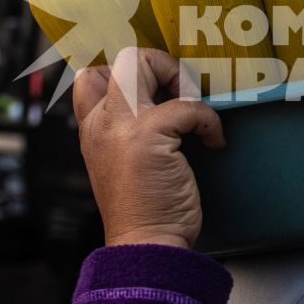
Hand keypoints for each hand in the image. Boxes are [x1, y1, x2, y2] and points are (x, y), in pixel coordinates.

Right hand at [72, 48, 222, 250]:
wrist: (146, 245)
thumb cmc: (145, 209)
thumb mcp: (122, 163)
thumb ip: (128, 131)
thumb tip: (166, 99)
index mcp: (92, 128)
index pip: (90, 74)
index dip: (127, 72)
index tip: (159, 89)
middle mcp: (101, 121)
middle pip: (123, 58)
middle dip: (161, 65)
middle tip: (182, 95)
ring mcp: (121, 125)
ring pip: (142, 62)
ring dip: (180, 79)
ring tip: (194, 112)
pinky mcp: (147, 135)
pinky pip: (188, 104)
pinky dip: (209, 120)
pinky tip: (213, 143)